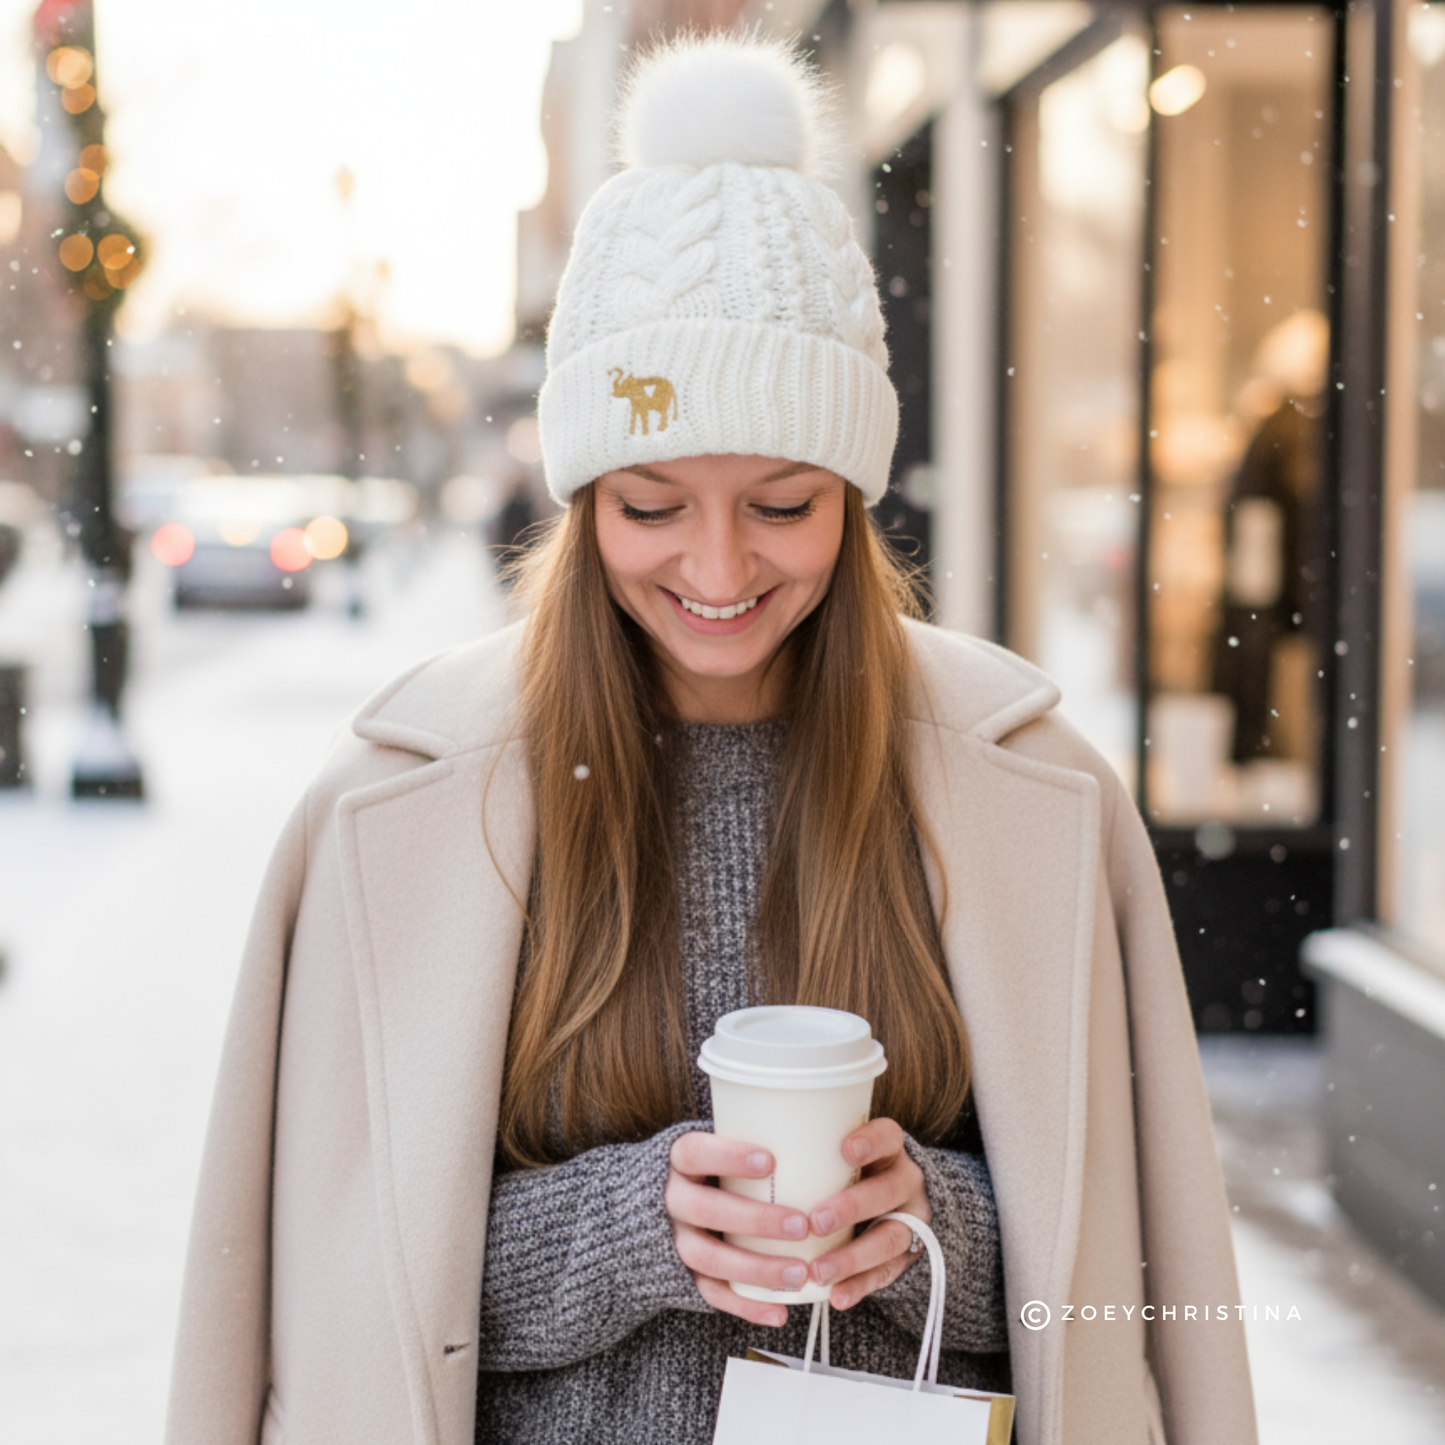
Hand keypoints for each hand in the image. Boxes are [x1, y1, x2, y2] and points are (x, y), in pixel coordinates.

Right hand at [665, 1131, 811, 1328]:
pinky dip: (746, 1306)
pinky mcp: (683, 1274)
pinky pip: (711, 1294)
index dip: (728, 1156)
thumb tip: (818, 1123)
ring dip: (756, 1269)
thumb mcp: (716, 1144)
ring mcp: (676, 1239)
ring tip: (799, 1274)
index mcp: (679, 1161)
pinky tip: (779, 1312)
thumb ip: (750, 1139)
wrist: (650, 1204)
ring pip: (709, 1258)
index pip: (694, 1152)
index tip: (770, 1161)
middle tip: (802, 1225)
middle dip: (756, 1220)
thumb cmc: (709, 1167)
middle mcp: (672, 1200)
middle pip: (706, 1210)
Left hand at [806, 1118, 929, 1310]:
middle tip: (816, 1222)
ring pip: (890, 1238)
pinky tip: (836, 1297)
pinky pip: (886, 1274)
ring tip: (818, 1272)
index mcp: (888, 1150)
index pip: (888, 1137)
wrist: (891, 1203)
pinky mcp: (906, 1256)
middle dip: (852, 1207)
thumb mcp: (837, 1153)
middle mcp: (904, 1182)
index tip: (845, 1150)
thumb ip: (810, 1150)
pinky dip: (859, 1286)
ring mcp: (910, 1220)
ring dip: (852, 1257)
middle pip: (887, 1191)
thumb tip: (745, 1133)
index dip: (871, 1142)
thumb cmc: (845, 1171)